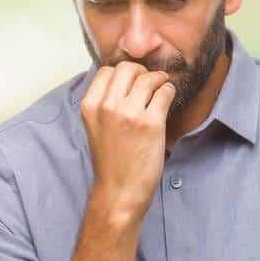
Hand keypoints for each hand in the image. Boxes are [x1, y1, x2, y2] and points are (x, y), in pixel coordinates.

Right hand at [80, 62, 174, 218]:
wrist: (119, 192)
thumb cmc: (111, 163)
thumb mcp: (96, 127)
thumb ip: (105, 104)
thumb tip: (125, 82)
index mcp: (90, 106)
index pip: (107, 70)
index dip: (123, 72)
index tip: (133, 80)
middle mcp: (107, 106)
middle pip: (128, 68)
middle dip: (142, 71)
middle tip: (151, 81)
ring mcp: (129, 114)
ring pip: (149, 77)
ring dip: (159, 79)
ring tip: (162, 87)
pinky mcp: (151, 123)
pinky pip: (165, 92)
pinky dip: (169, 91)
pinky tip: (168, 98)